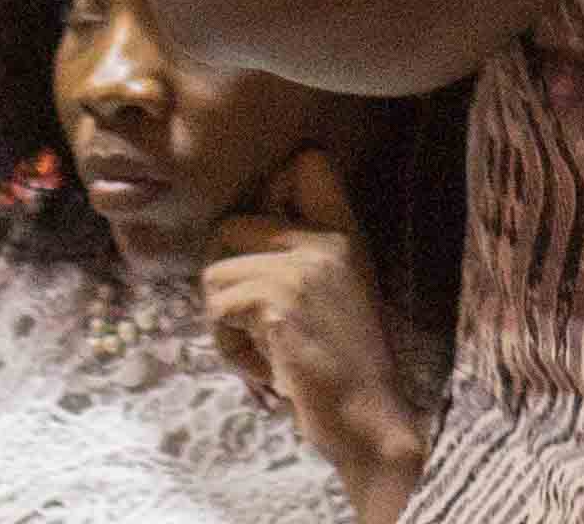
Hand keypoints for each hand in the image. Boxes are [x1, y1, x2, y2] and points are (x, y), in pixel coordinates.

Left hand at [203, 157, 424, 522]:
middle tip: (252, 323)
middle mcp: (326, 239)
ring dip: (223, 323)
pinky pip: (216, 308)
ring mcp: (303, 267)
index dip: (268, 193)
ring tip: (261, 351)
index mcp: (344, 233)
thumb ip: (300, 254)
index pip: (305, 161)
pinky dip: (227, 347)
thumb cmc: (342, 369)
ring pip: (213, 272)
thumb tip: (230, 233)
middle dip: (223, 279)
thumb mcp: (335, 292)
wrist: (369, 422)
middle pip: (229, 224)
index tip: (265, 250)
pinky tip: (263, 368)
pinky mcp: (279, 302)